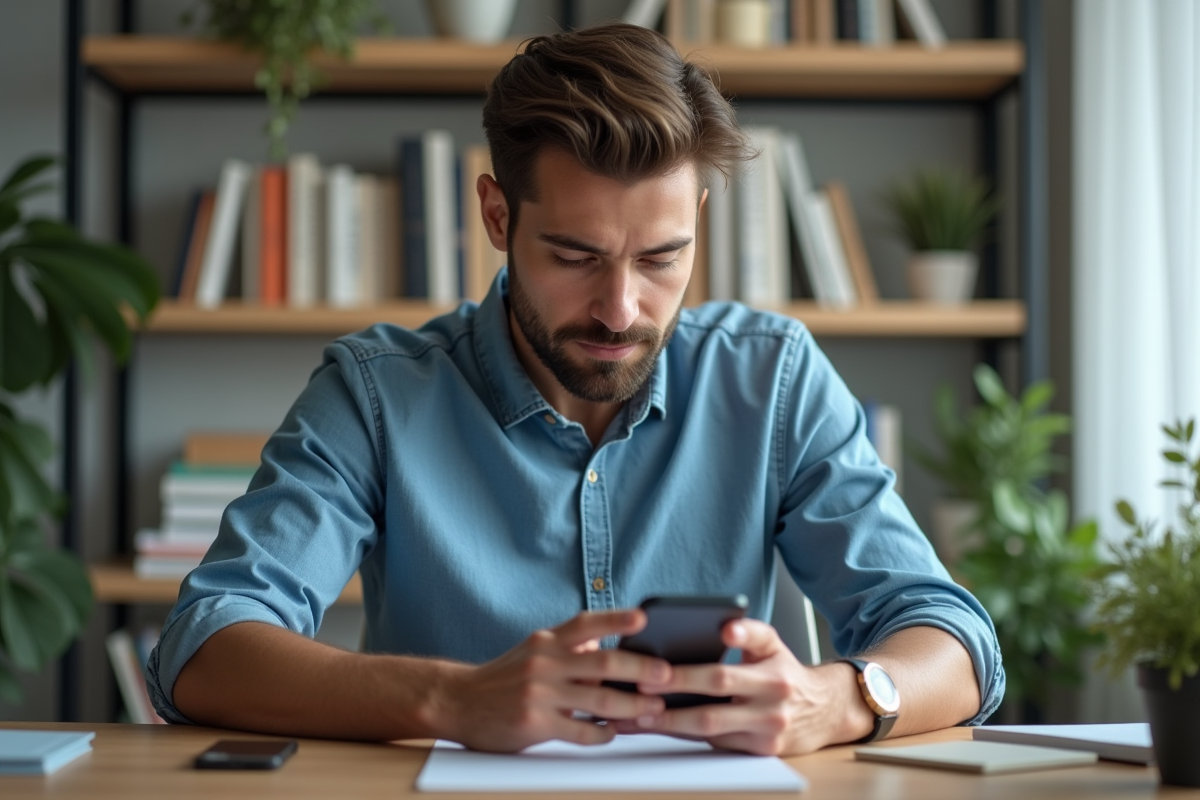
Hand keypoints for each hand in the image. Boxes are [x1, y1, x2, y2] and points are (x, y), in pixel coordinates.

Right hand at [434, 610, 672, 751]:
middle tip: (667, 675)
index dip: (616, 620)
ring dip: (632, 706)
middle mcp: (544, 663)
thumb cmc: (502, 677)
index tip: (644, 620)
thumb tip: (605, 640)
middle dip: (641, 669)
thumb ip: (568, 646)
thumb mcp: (533, 651)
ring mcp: (538, 694)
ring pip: (598, 701)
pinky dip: (602, 734)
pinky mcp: (534, 724)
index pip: (586, 624)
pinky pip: (580, 731)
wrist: (456, 702)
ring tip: (652, 709)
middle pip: (603, 663)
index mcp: (546, 641)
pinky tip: (613, 733)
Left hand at [615, 619, 871, 755]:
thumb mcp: (773, 643)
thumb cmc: (786, 672)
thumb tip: (726, 626)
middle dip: (668, 708)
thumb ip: (750, 630)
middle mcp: (769, 711)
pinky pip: (715, 744)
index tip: (652, 672)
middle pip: (710, 713)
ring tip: (634, 718)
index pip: (721, 677)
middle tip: (633, 699)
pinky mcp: (757, 754)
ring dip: (669, 727)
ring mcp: (763, 737)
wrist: (823, 711)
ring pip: (708, 735)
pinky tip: (658, 727)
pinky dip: (684, 736)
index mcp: (771, 679)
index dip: (686, 677)